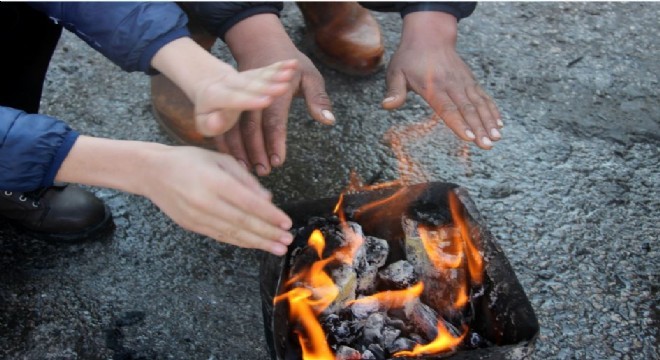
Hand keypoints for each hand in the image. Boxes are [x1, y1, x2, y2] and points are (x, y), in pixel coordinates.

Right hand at [140, 146, 293, 254]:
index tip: (287, 222)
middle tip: (287, 240)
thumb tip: (268, 200)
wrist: (152, 172)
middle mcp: (206, 202)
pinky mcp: (192, 226)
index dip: (270, 215)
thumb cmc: (189, 160)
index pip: (249, 203)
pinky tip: (255, 245)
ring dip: (258, 243)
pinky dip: (240, 242)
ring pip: (233, 233)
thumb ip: (246, 179)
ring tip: (277, 248)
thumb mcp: (221, 159)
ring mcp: (197, 217)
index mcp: (215, 181)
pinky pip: (221, 236)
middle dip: (268, 233)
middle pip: (243, 222)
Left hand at [193, 59, 300, 136]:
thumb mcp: (201, 121)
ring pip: (261, 75)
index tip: (266, 101)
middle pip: (251, 85)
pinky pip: (268, 69)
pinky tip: (293, 64)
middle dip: (268, 86)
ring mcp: (244, 77)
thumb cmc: (206, 110)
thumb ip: (209, 125)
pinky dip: (280, 66)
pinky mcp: (254, 73)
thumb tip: (218, 124)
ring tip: (291, 72)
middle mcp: (231, 83)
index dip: (249, 100)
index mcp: (217, 95)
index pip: (233, 99)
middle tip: (284, 87)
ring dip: (276, 74)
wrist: (206, 81)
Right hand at [220, 14, 333, 175]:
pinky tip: (235, 158)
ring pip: (234, 126)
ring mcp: (240, 95)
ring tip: (248, 169)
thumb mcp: (310, 76)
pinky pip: (226, 123)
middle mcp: (255, 92)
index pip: (274, 119)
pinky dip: (228, 141)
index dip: (275, 141)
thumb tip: (328, 120)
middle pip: (251, 125)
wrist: (263, 44)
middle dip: (255, 150)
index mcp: (276, 88)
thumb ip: (318, 99)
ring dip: (240, 149)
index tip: (277, 161)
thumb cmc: (292, 65)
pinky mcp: (232, 100)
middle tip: (263, 171)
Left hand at [382, 12, 501, 149]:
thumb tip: (387, 105)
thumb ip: (394, 90)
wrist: (430, 35)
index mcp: (433, 86)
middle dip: (479, 128)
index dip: (459, 124)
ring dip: (489, 122)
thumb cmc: (409, 57)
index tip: (469, 138)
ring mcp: (463, 82)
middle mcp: (452, 85)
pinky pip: (483, 97)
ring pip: (479, 104)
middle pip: (467, 110)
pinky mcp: (470, 81)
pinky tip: (499, 124)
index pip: (447, 108)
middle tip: (487, 145)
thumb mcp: (396, 72)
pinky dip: (492, 110)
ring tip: (496, 138)